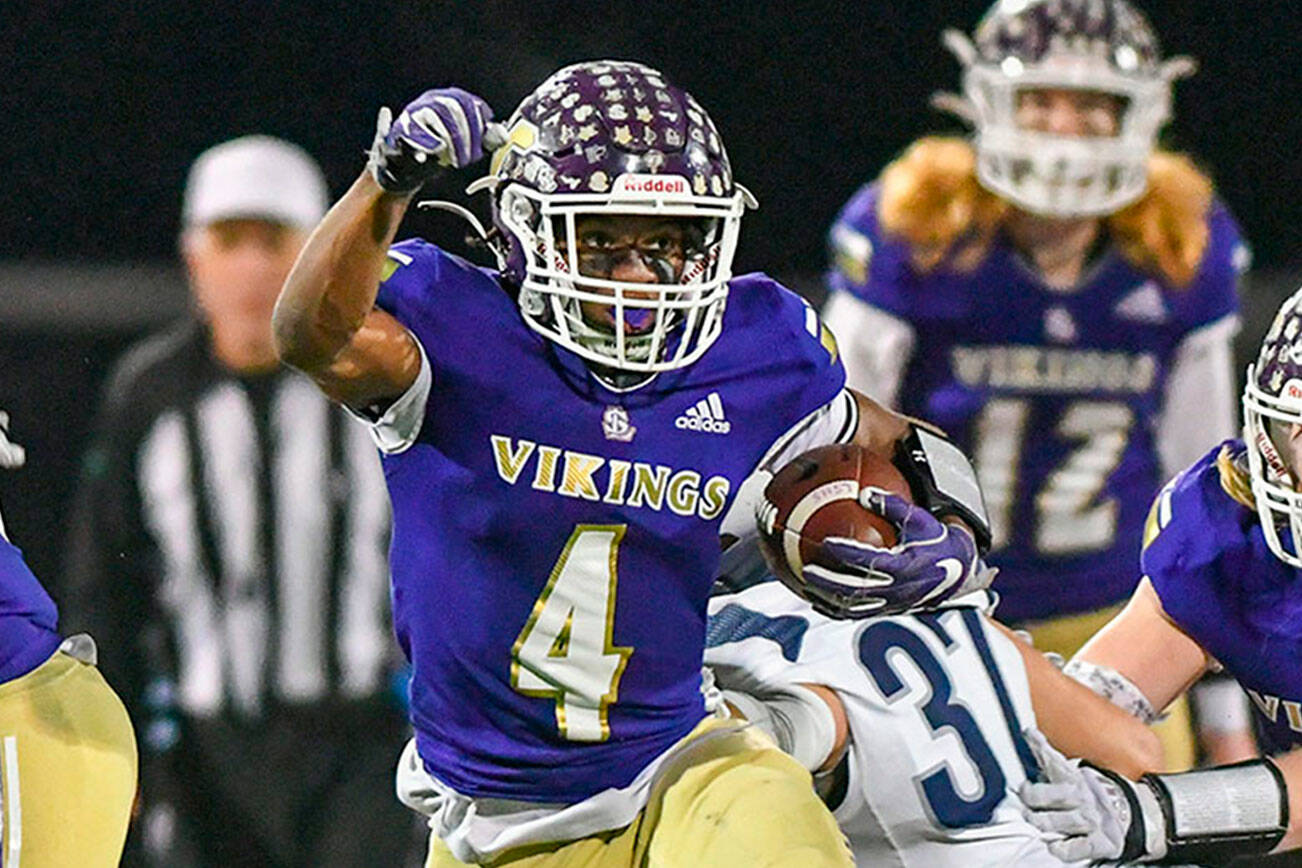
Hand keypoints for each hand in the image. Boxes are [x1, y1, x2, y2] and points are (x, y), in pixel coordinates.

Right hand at [367, 88, 504, 192]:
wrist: (406, 168)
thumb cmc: (437, 153)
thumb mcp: (465, 146)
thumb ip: (483, 139)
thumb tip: (502, 136)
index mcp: (448, 101)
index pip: (467, 102)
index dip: (479, 122)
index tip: (484, 143)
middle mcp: (430, 101)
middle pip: (453, 107)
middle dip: (467, 135)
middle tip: (471, 158)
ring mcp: (413, 112)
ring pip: (435, 116)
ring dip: (450, 141)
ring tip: (456, 160)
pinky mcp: (399, 128)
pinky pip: (415, 131)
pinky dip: (427, 143)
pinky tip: (435, 154)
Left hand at [803, 487, 986, 617]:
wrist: (958, 573)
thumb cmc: (935, 541)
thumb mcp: (919, 520)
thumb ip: (892, 506)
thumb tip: (864, 492)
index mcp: (904, 565)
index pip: (870, 560)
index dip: (847, 553)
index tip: (826, 543)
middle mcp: (897, 588)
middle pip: (856, 589)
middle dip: (829, 582)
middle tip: (807, 571)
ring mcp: (892, 604)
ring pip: (854, 606)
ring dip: (829, 598)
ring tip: (806, 587)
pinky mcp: (889, 611)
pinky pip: (858, 614)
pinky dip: (836, 610)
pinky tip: (817, 601)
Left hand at [1018, 728, 1154, 862]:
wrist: (1141, 815)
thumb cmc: (1100, 794)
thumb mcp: (1077, 775)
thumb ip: (1051, 762)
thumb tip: (1029, 735)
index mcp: (1078, 779)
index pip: (1057, 760)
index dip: (1042, 747)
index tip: (1029, 734)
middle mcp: (1084, 798)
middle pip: (1054, 793)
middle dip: (1033, 795)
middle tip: (1023, 795)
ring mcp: (1092, 821)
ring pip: (1060, 821)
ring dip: (1042, 821)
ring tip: (1032, 819)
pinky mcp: (1101, 843)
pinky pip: (1078, 847)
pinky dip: (1063, 848)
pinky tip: (1054, 845)